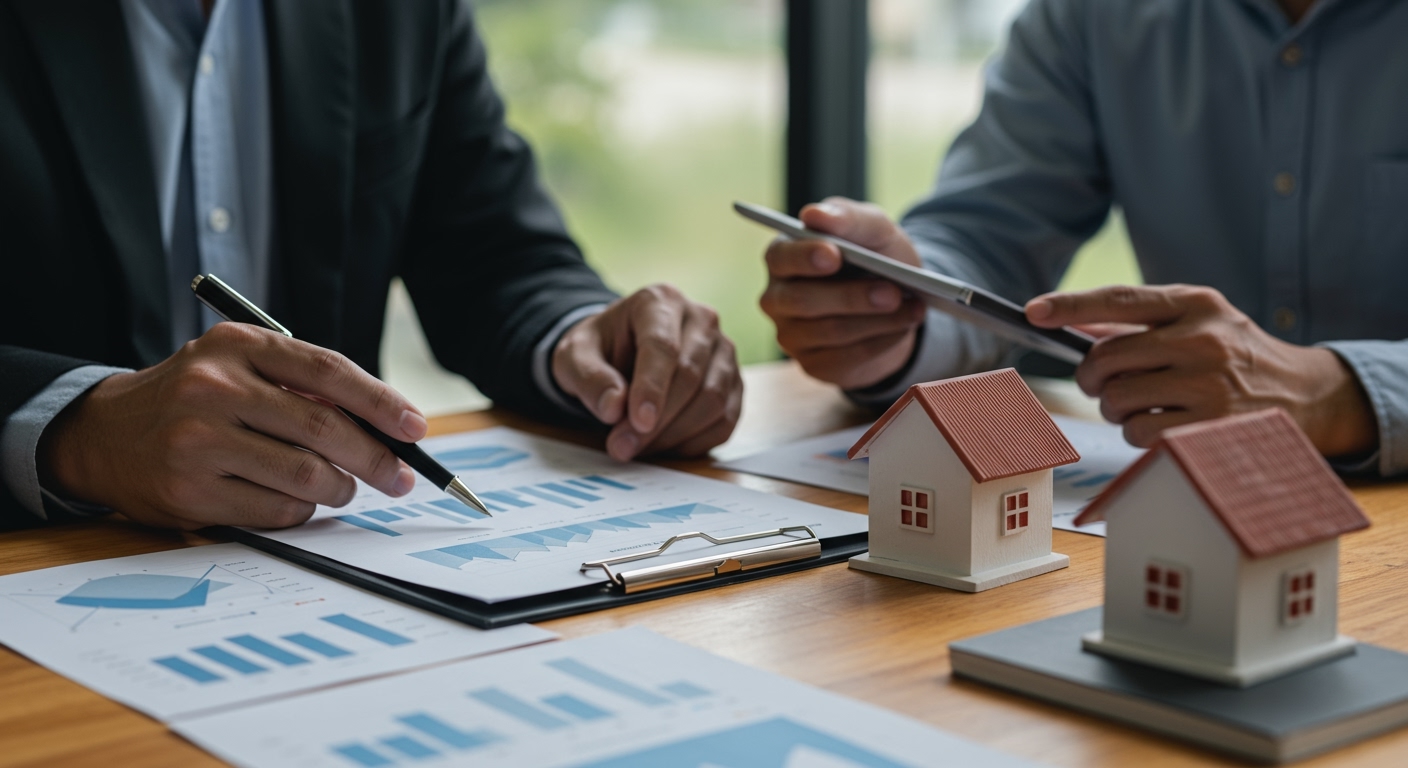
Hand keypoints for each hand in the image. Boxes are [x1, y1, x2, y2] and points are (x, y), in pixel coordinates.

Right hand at [38, 323, 426, 529]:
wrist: (104, 434)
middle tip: (399, 477)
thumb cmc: (195, 400)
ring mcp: (198, 441)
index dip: (380, 402)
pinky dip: (302, 510)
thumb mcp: (239, 367)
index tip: (415, 428)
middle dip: (376, 458)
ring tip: (343, 489)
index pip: (328, 371)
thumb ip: (303, 386)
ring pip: (306, 474)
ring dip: (340, 489)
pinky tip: (297, 501)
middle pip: (324, 428)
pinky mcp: (189, 491)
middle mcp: (214, 388)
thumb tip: (388, 425)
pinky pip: (276, 509)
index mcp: (237, 346)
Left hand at [551, 284, 741, 460]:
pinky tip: (663, 445)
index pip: (663, 346)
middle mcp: (702, 320)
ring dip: (674, 435)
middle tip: (622, 447)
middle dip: (657, 421)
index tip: (637, 422)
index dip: (651, 388)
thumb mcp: (574, 356)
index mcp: (660, 302)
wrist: (623, 351)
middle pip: (690, 376)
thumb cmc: (600, 350)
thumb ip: (588, 378)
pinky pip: (724, 421)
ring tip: (637, 447)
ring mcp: (724, 352)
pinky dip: (693, 442)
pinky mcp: (734, 383)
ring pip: (713, 401)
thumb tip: (614, 408)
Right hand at [759, 197, 926, 389]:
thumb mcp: (873, 230)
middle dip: (851, 297)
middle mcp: (778, 298)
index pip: (782, 257)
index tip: (834, 254)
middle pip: (803, 301)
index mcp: (783, 256)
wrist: (895, 302)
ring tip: (913, 309)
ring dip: (877, 321)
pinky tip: (903, 328)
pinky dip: (881, 343)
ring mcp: (792, 335)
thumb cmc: (874, 257)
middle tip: (892, 292)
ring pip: (830, 332)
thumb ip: (847, 216)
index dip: (806, 257)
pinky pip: (846, 358)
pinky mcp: (814, 364)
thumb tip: (813, 215)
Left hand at [1025, 284, 1377, 455]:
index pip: (1120, 300)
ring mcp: (1209, 385)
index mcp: (1196, 304)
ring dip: (1117, 408)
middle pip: (1106, 359)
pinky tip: (1164, 424)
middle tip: (1100, 384)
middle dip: (1092, 378)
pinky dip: (1138, 434)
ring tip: (1145, 403)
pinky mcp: (1209, 428)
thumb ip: (1140, 321)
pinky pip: (1137, 433)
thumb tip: (1071, 323)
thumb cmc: (1234, 354)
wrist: (1305, 394)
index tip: (1033, 311)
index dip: (1070, 306)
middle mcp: (1204, 340)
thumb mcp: (1200, 321)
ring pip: (1117, 400)